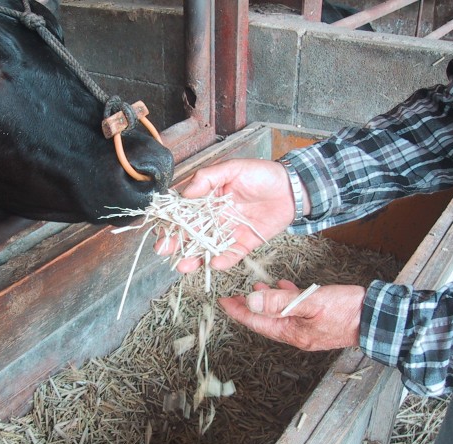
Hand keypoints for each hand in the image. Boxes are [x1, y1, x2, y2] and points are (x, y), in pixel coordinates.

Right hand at [155, 158, 304, 272]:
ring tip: (184, 266)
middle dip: (176, 243)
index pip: (184, 211)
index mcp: (208, 198)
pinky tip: (214, 264)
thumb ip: (208, 178)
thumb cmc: (261, 174)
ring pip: (207, 247)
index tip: (159, 228)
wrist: (292, 187)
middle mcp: (215, 217)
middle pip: (191, 233)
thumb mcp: (232, 168)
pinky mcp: (244, 243)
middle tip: (163, 251)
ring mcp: (229, 231)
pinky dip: (223, 260)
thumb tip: (185, 193)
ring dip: (194, 258)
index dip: (170, 220)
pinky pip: (231, 254)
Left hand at [218, 280, 364, 350]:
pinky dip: (285, 299)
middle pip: (265, 320)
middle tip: (234, 296)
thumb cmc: (347, 310)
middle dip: (248, 307)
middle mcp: (297, 334)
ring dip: (266, 302)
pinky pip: (294, 311)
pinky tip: (285, 288)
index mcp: (292, 332)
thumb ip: (280, 302)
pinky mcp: (317, 322)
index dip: (238, 311)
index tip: (224, 301)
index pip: (256, 321)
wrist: (377, 318)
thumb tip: (252, 301)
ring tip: (255, 289)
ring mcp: (307, 330)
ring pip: (278, 315)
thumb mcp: (311, 302)